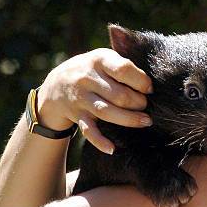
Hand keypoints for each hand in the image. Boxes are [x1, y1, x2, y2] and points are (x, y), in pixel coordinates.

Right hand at [37, 48, 153, 153]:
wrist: (56, 84)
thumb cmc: (93, 69)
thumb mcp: (105, 57)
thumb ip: (125, 65)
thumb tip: (150, 84)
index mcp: (99, 60)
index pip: (123, 70)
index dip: (141, 81)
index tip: (150, 89)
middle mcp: (87, 78)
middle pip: (118, 94)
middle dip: (138, 102)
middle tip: (147, 105)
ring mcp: (80, 98)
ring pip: (106, 112)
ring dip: (129, 119)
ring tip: (146, 121)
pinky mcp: (77, 115)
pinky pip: (88, 131)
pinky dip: (100, 141)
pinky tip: (112, 149)